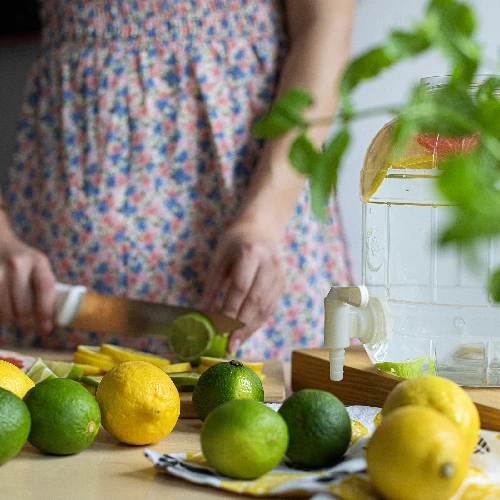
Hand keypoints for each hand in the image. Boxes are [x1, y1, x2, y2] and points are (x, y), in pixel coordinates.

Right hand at [0, 238, 55, 331]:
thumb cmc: (25, 264)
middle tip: (25, 319)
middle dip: (25, 320)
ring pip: (5, 311)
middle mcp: (17, 263)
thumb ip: (46, 292)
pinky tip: (2, 309)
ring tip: (12, 312)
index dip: (46, 311)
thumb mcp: (39, 269)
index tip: (46, 328)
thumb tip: (48, 326)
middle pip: (22, 306)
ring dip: (8, 319)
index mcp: (38, 261)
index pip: (44, 288)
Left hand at [200, 222, 285, 353]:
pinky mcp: (283, 282)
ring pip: (266, 307)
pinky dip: (258, 322)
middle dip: (242, 326)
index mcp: (250, 252)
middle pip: (256, 300)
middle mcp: (269, 263)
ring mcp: (279, 273)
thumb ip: (211, 286)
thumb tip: (201, 314)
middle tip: (230, 345)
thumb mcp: (219, 258)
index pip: (240, 288)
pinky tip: (247, 332)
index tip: (220, 330)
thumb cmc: (235, 241)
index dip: (230, 310)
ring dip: (251, 328)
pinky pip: (271, 306)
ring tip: (237, 343)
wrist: (262, 227)